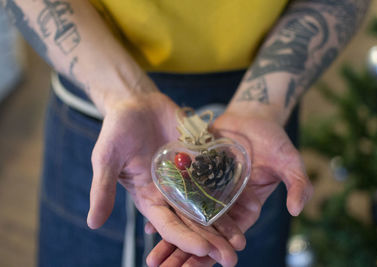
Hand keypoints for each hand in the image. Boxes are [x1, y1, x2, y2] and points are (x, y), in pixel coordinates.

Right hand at [86, 90, 243, 265]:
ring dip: (224, 223)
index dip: (185, 238)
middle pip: (193, 222)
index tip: (204, 250)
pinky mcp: (200, 160)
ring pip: (208, 205)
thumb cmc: (117, 131)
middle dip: (211, 241)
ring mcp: (188, 177)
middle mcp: (171, 192)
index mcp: (150, 197)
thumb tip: (92, 223)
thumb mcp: (106, 159)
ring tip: (242, 241)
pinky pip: (217, 177)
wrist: (137, 104)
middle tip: (231, 258)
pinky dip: (230, 192)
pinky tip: (246, 205)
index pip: (169, 225)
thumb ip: (102, 189)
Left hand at [146, 110, 313, 265]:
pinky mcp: (193, 174)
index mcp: (246, 207)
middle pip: (204, 233)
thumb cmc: (274, 139)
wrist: (251, 115)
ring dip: (171, 238)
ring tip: (153, 258)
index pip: (230, 236)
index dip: (216, 252)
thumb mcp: (289, 161)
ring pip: (187, 219)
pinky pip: (178, 194)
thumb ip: (297, 184)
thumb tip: (296, 210)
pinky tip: (149, 225)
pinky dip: (166, 210)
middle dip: (186, 253)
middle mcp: (224, 203)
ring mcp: (207, 190)